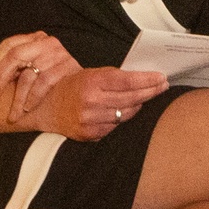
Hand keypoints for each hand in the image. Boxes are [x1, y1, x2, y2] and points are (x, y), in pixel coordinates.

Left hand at [0, 31, 79, 125]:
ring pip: (29, 74)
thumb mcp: (31, 67)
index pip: (9, 44)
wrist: (84, 86)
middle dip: (1, 77)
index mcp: (35, 39)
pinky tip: (28, 107)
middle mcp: (46, 42)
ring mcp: (58, 53)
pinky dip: (33, 97)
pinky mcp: (68, 66)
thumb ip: (15, 68)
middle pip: (15, 56)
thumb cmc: (51, 78)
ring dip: (18, 96)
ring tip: (14, 112)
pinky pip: (44, 83)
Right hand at [36, 63, 166, 141]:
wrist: (46, 107)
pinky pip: (116, 126)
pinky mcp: (90, 134)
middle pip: (131, 98)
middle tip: (163, 86)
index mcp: (91, 82)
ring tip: (147, 96)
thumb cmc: (70, 87)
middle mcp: (92, 102)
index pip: (127, 81)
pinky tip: (127, 110)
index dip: (147, 80)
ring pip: (126, 114)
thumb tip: (141, 78)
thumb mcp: (89, 74)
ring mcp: (91, 120)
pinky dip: (123, 117)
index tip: (161, 77)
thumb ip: (112, 77)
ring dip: (139, 105)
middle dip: (150, 91)